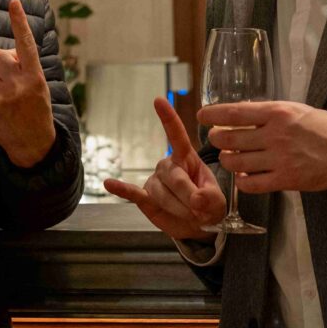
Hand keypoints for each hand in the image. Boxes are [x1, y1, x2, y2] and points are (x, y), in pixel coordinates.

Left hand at [0, 0, 55, 167]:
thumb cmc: (36, 111)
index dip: (19, 22)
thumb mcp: (38, 86)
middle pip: (0, 56)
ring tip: (3, 91)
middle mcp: (17, 83)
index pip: (26, 44)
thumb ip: (19, 66)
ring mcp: (1, 93)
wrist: (33, 144)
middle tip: (11, 81)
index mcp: (35, 76)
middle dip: (2, 63)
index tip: (14, 3)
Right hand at [103, 97, 225, 240]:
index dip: (168, 118)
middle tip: (201, 211)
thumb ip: (210, 198)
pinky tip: (109, 183)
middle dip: (189, 196)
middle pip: (175, 178)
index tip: (159, 100)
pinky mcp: (145, 198)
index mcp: (186, 158)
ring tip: (190, 215)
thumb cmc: (208, 206)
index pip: (176, 135)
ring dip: (178, 208)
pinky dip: (122, 190)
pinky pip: (132, 193)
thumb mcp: (217, 200)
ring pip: (162, 194)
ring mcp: (154, 181)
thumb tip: (197, 200)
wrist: (196, 227)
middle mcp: (167, 165)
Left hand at [196, 101, 326, 193]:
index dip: (212, 115)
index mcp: (277, 113)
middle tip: (215, 139)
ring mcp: (280, 159)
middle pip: (229, 138)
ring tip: (230, 157)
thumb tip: (239, 112)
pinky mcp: (286, 180)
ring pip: (236, 162)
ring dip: (227, 160)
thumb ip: (267, 112)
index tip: (202, 116)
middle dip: (216, 139)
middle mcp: (275, 135)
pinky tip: (243, 176)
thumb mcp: (294, 109)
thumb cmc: (322, 127)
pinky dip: (242, 181)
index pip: (234, 112)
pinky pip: (251, 184)